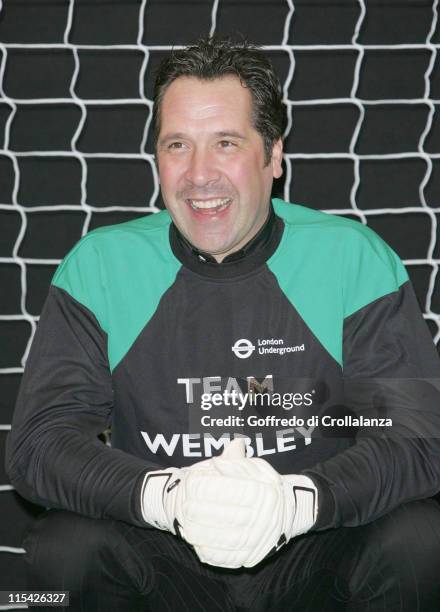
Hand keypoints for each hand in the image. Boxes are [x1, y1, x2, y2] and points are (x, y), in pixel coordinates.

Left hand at [180, 439, 317, 567]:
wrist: (287, 512)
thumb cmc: (264, 484)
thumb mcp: (256, 467)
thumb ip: (236, 463)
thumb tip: (216, 462)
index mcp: (266, 493)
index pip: (235, 490)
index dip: (211, 486)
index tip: (192, 481)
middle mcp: (266, 518)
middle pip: (230, 517)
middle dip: (203, 512)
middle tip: (186, 506)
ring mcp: (260, 539)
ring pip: (229, 540)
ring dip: (204, 535)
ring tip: (187, 525)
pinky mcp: (254, 556)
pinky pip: (231, 558)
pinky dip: (213, 553)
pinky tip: (198, 544)